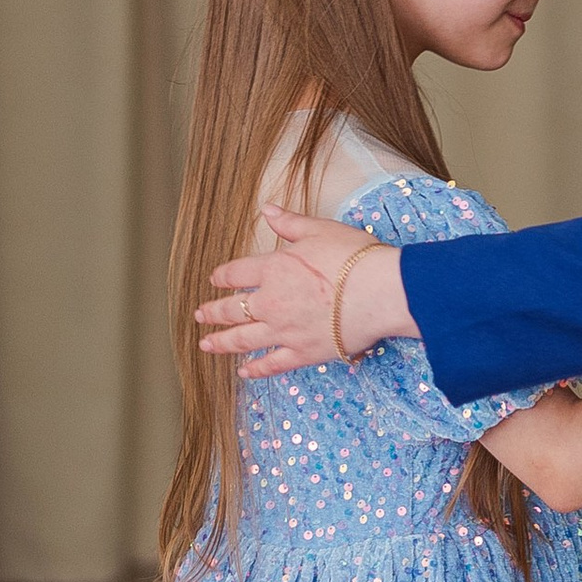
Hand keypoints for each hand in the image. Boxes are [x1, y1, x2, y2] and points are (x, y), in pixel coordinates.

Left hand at [198, 211, 414, 374]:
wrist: (380, 292)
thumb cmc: (354, 258)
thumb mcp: (320, 230)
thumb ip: (289, 223)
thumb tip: (267, 210)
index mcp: (274, 269)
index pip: (238, 273)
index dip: (223, 275)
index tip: (215, 279)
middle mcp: (272, 302)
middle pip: (234, 309)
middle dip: (213, 312)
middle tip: (200, 315)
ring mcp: (285, 331)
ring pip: (244, 339)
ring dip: (222, 343)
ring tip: (206, 344)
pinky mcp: (303, 353)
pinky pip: (273, 364)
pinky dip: (256, 369)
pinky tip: (244, 372)